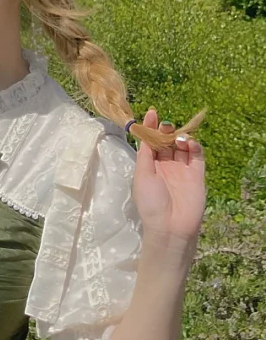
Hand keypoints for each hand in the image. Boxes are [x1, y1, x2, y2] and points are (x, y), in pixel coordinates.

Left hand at [132, 107, 205, 244]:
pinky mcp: (197, 175)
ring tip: (177, 137)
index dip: (151, 126)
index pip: (150, 141)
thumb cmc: (151, 202)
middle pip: (167, 141)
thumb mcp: (143, 175)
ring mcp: (182, 170)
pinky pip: (197, 156)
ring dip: (180, 137)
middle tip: (166, 126)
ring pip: (182, 146)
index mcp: (150, 165)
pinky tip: (189, 143)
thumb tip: (144, 132)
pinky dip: (195, 146)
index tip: (152, 112)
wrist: (171, 227)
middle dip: (166, 130)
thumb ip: (145, 154)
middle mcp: (166, 165)